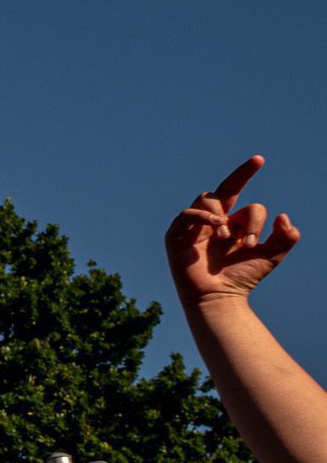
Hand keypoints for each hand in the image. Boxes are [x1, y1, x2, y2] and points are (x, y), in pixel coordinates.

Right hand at [168, 156, 299, 304]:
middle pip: (227, 190)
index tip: (257, 189)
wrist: (219, 297)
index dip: (253, 208)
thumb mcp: (271, 256)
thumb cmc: (242, 278)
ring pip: (207, 199)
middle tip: (257, 164)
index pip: (248, 205)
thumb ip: (285, 237)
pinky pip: (187, 214)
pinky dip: (201, 216)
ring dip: (220, 214)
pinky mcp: (177, 235)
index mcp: (235, 224)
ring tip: (226, 236)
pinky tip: (215, 226)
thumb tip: (283, 216)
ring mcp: (195, 226)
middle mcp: (215, 221)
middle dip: (242, 174)